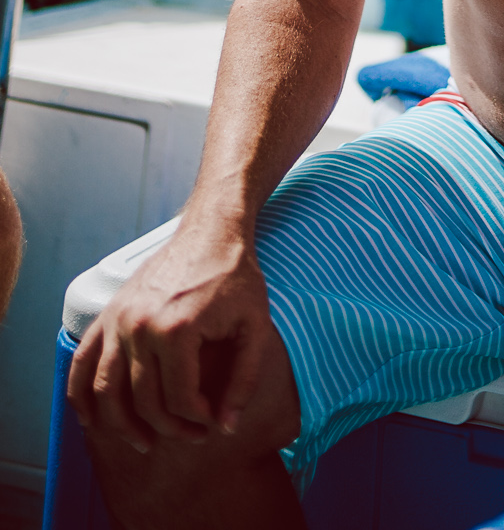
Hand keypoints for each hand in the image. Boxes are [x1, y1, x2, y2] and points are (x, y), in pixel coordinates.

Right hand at [68, 220, 286, 453]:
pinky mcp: (108, 313)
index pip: (179, 399)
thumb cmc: (235, 276)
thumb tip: (226, 426)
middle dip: (169, 427)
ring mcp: (119, 319)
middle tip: (190, 434)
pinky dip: (80, 395)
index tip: (212, 419)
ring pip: (106, 391)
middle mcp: (140, 326)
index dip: (197, 418)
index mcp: (177, 330)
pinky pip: (82, 362)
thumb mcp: (254, 326)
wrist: (211, 231)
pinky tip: (91, 419)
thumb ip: (244, 379)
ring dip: (121, 426)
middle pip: (144, 400)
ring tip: (144, 441)